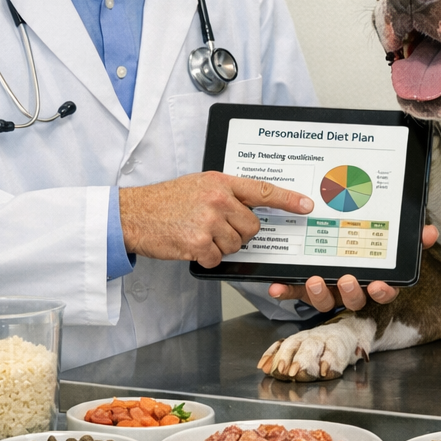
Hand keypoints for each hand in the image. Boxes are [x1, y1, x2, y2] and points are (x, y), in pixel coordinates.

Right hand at [119, 172, 311, 266]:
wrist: (133, 213)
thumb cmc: (165, 200)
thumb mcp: (199, 185)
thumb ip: (225, 193)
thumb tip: (249, 209)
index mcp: (220, 182)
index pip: (262, 190)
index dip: (288, 200)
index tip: (306, 206)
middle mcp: (218, 199)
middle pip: (252, 227)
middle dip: (239, 233)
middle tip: (215, 227)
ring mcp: (208, 221)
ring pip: (236, 244)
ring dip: (221, 246)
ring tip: (199, 233)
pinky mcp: (198, 243)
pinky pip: (218, 258)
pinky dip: (207, 257)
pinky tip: (191, 245)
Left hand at [268, 225, 438, 310]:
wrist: (331, 239)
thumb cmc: (365, 246)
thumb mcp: (390, 239)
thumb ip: (409, 237)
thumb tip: (430, 233)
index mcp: (372, 281)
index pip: (384, 292)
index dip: (383, 291)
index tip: (379, 284)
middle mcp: (351, 290)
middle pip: (353, 299)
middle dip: (350, 292)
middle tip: (347, 279)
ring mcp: (328, 291)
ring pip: (324, 300)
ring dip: (318, 294)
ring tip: (314, 280)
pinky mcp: (305, 288)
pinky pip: (295, 291)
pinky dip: (286, 290)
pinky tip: (276, 286)